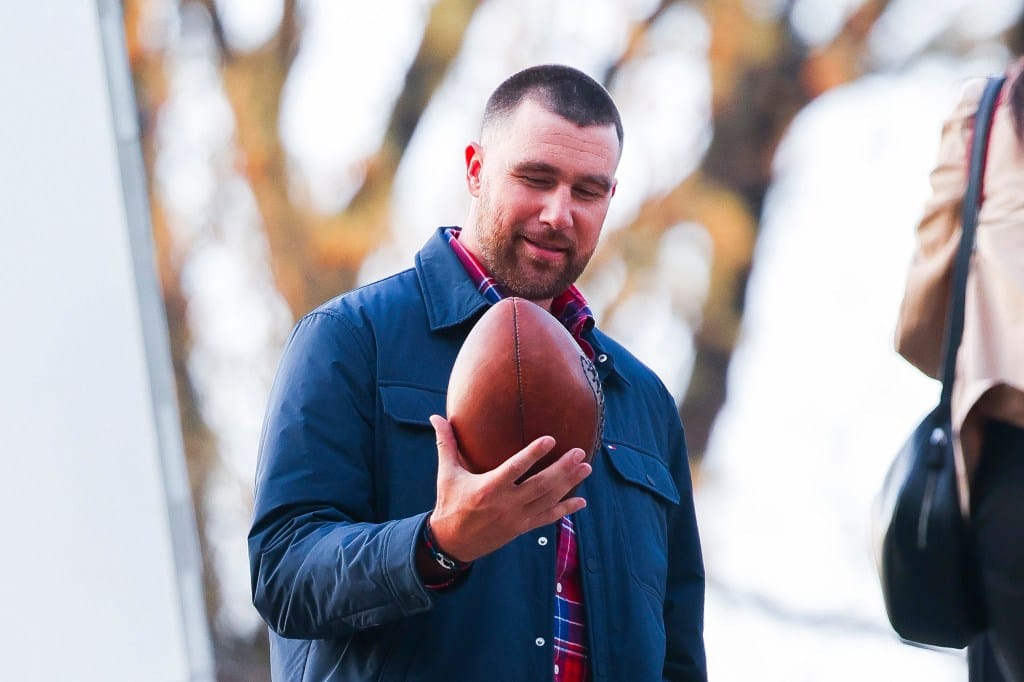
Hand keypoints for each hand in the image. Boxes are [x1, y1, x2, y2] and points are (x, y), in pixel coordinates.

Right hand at [427, 414, 591, 562]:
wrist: (452, 542)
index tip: (551, 439)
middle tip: (580, 452)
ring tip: (586, 467)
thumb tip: (436, 417)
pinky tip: (581, 501)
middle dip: (562, 469)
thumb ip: (445, 444)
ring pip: (548, 500)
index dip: (533, 454)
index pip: (514, 469)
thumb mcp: (446, 474)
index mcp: (487, 489)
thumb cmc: (449, 502)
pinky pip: (548, 518)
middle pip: (540, 485)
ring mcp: (517, 518)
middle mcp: (505, 504)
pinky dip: (566, 510)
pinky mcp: (522, 528)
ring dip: (569, 484)